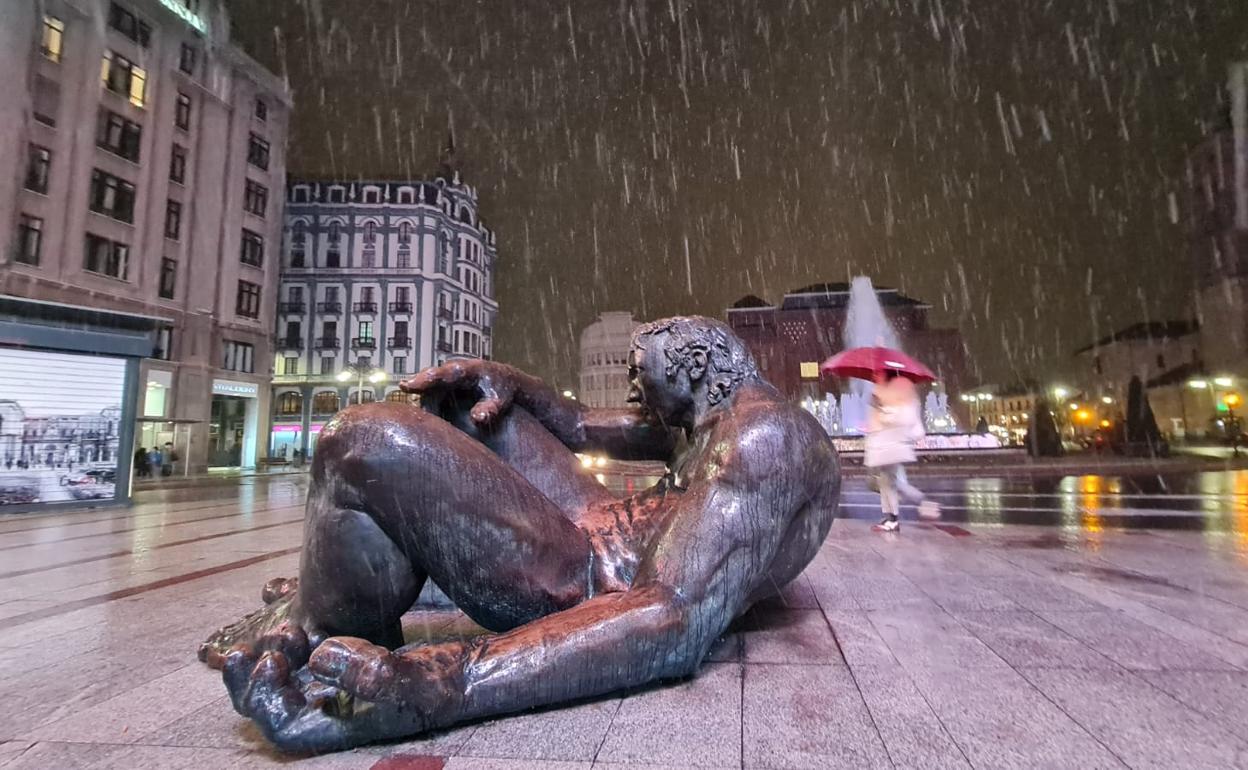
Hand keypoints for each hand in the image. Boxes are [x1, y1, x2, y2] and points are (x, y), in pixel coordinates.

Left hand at [222, 628, 455, 752]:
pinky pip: (309, 657)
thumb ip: (369, 673)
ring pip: (289, 680)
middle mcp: (334, 712)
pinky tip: (295, 611)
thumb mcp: (414, 679)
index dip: (262, 696)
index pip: (281, 725)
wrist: (474, 669)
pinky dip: (297, 638)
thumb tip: (317, 657)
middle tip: (260, 642)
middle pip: (275, 705)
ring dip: (278, 653)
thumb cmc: (448, 680)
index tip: (270, 657)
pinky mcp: (351, 666)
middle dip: (258, 675)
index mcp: (342, 725)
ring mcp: (341, 690)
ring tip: (285, 626)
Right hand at [400, 360, 519, 425]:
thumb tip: (477, 418)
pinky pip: (430, 392)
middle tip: (415, 415)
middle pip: (429, 380)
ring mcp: (447, 374)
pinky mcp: (444, 382)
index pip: (442, 373)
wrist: (505, 380)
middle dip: (418, 394)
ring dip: (424, 403)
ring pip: (428, 388)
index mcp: (467, 369)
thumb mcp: (501, 400)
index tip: (405, 385)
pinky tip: (428, 418)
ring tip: (424, 420)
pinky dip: (428, 404)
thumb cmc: (502, 390)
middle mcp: (453, 368)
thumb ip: (491, 409)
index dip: (423, 379)